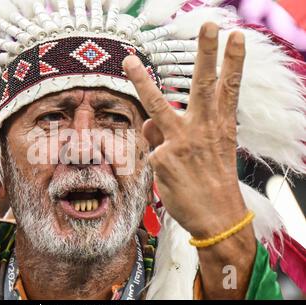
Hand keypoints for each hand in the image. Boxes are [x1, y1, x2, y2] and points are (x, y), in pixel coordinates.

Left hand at [124, 22, 248, 238]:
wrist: (218, 218)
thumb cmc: (213, 183)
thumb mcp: (208, 153)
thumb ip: (179, 132)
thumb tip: (149, 122)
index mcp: (220, 127)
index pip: (229, 88)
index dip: (233, 61)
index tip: (236, 37)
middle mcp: (202, 129)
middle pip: (202, 84)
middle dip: (206, 53)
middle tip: (209, 25)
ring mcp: (181, 141)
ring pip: (156, 105)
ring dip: (141, 81)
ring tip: (129, 60)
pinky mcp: (162, 158)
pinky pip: (150, 150)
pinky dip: (156, 159)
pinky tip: (168, 173)